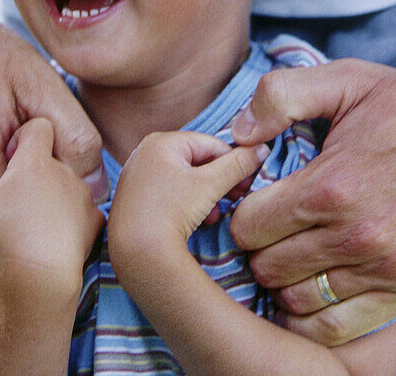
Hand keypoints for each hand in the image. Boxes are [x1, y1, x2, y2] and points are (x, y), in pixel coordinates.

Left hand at [110, 132, 268, 250]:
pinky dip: (187, 203)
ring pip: (184, 178)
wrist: (136, 254)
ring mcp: (136, 176)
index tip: (248, 182)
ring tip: (216, 215)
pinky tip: (199, 221)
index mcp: (161, 141)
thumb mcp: (210, 185)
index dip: (234, 162)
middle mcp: (144, 152)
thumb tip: (262, 149)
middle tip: (238, 198)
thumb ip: (238, 164)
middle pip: (196, 161)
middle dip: (219, 181)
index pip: (210, 144)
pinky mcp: (133, 199)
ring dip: (206, 195)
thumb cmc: (172, 212)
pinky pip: (169, 192)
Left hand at [229, 58, 395, 344]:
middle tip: (277, 228)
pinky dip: (317, 314)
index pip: (248, 227)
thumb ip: (282, 95)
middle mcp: (355, 235)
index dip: (246, 212)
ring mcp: (384, 269)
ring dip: (288, 281)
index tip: (260, 201)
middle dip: (262, 247)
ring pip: (296, 302)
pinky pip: (338, 328)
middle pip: (266, 268)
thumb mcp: (348, 78)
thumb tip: (237, 134)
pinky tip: (321, 285)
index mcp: (332, 185)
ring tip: (299, 254)